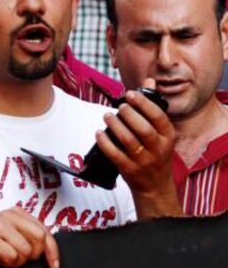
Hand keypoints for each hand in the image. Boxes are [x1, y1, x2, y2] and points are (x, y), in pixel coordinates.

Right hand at [0, 208, 59, 267]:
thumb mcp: (14, 238)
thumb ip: (31, 237)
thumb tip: (52, 251)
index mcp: (16, 212)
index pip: (45, 231)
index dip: (52, 250)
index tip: (53, 265)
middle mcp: (7, 214)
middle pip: (39, 238)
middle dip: (32, 256)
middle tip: (16, 258)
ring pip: (27, 250)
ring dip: (17, 261)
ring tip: (3, 258)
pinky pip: (13, 256)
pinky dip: (7, 263)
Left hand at [95, 78, 180, 217]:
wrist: (155, 186)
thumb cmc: (156, 154)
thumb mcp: (161, 133)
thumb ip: (153, 108)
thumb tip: (148, 81)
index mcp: (168, 137)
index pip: (159, 117)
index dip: (144, 104)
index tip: (130, 94)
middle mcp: (158, 149)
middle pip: (143, 128)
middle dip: (129, 114)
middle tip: (119, 106)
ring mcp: (144, 161)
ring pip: (128, 140)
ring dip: (115, 125)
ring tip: (107, 116)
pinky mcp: (129, 169)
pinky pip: (115, 154)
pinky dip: (105, 142)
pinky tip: (99, 133)